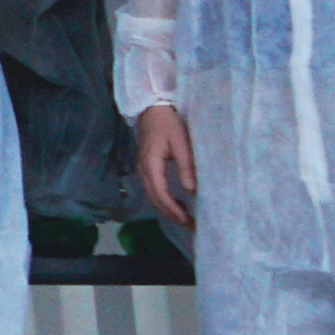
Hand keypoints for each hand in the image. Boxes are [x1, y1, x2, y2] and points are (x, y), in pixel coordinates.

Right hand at [129, 102, 196, 228]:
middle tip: (191, 226)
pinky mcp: (146, 167)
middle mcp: (143, 170)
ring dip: (168, 209)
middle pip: (155, 199)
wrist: (152, 108)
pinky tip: (178, 204)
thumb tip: (192, 190)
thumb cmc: (169, 123)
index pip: (161, 194)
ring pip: (153, 196)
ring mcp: (142, 169)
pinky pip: (153, 190)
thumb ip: (186, 166)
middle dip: (172, 215)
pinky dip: (164, 200)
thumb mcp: (181, 143)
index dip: (174, 210)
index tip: (189, 220)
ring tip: (186, 219)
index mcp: (151, 165)